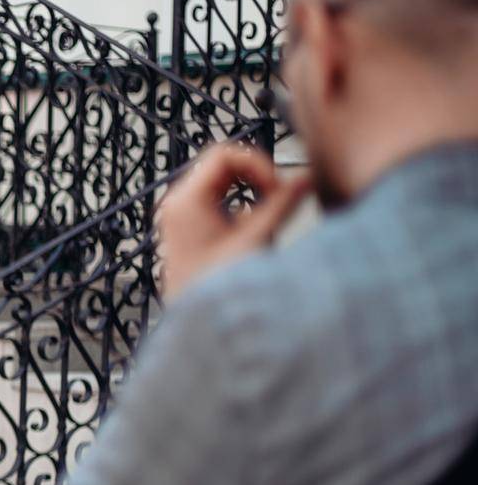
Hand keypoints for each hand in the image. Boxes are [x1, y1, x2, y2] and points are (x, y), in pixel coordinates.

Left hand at [156, 144, 311, 300]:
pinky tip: (253, 229)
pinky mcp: (187, 231)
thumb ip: (283, 205)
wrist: (196, 329)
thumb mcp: (256, 240)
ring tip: (269, 216)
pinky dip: (238, 205)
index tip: (278, 189)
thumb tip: (308, 176)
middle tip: (279, 199)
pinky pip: (215, 202)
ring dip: (249, 191)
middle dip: (255, 176)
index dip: (257, 164)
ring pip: (220, 184)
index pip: (224, 155)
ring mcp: (178, 217)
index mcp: (185, 201)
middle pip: (221, 166)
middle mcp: (176, 204)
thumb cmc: (219, 288)